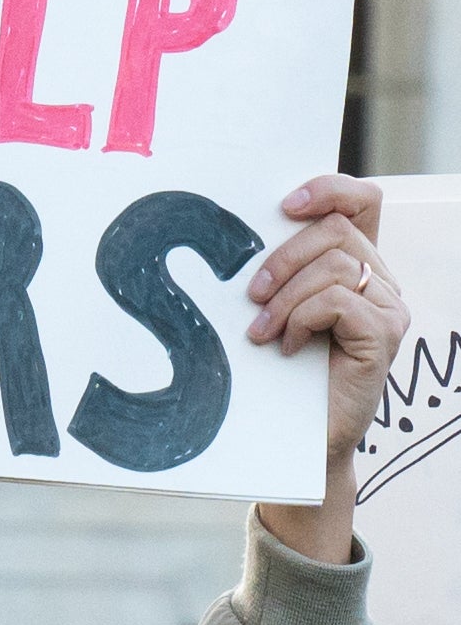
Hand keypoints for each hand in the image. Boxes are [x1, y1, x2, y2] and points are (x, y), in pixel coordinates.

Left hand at [246, 174, 409, 561]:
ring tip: (262, 333)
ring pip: (334, 266)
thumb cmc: (280, 370)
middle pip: (335, 232)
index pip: (361, 201)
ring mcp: (389, 307)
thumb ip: (278, 270)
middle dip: (281, 259)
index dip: (327, 188)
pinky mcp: (385, 334)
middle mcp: (382, 280)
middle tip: (252, 297)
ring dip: (284, 298)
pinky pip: (338, 301)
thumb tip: (236, 230)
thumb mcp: (275, 306)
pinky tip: (287, 347)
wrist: (298, 436)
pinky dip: (301, 319)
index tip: (283, 206)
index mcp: (356, 264)